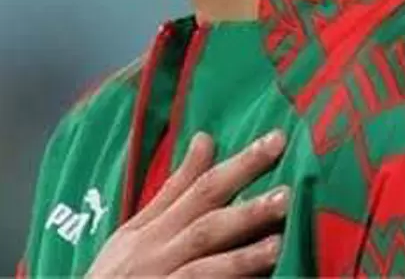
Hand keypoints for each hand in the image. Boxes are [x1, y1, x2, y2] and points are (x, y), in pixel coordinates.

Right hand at [86, 129, 288, 276]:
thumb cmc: (115, 276)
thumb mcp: (136, 231)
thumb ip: (174, 189)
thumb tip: (205, 139)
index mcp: (150, 227)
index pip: (198, 187)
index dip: (238, 164)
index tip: (276, 141)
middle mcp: (156, 249)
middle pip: (205, 215)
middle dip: (246, 201)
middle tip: (288, 189)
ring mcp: (162, 278)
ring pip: (202, 259)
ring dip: (241, 253)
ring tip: (278, 241)